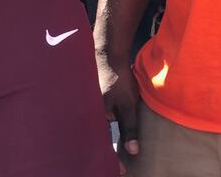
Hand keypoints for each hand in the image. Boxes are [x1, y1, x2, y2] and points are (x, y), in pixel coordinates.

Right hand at [97, 56, 139, 174]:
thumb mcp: (128, 105)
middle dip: (102, 152)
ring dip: (99, 140)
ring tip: (108, 153)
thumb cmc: (118, 78)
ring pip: (92, 129)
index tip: (122, 170)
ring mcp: (86, 106)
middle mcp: (87, 113)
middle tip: (114, 165)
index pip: (103, 144)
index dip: (112, 159)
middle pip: (94, 139)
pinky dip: (98, 129)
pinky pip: (92, 119)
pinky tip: (103, 133)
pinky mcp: (88, 101)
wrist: (108, 55)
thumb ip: (130, 128)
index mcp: (95, 116)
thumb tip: (133, 151)